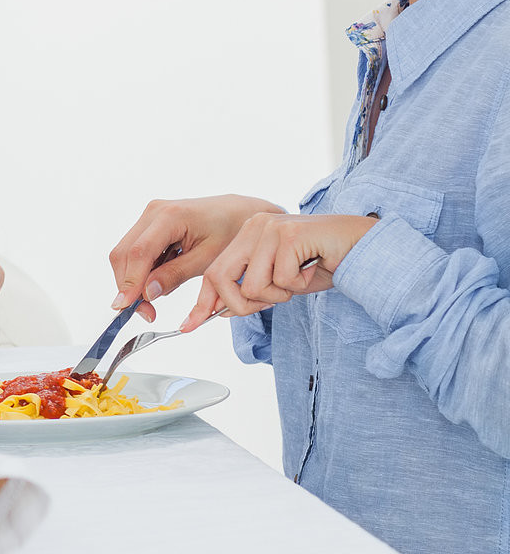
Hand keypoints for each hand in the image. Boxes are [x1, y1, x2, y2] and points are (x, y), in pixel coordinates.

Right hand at [107, 195, 284, 321]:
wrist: (239, 212)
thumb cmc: (230, 231)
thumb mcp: (207, 259)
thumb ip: (175, 275)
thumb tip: (147, 293)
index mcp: (170, 216)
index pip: (138, 253)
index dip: (129, 281)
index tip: (125, 306)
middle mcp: (153, 212)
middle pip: (123, 254)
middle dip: (128, 285)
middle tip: (145, 311)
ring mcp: (150, 216)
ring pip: (126, 254)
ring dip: (135, 279)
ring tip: (158, 296)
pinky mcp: (150, 224)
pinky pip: (136, 251)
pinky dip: (143, 271)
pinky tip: (162, 278)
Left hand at [182, 213, 373, 331]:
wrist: (363, 246)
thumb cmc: (323, 263)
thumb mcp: (280, 282)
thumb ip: (250, 291)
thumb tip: (220, 310)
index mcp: (247, 235)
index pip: (213, 272)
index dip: (203, 302)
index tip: (189, 326)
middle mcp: (254, 227)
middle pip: (221, 278)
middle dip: (242, 304)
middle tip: (274, 300)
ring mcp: (270, 228)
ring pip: (252, 285)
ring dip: (279, 294)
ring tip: (300, 278)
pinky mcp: (290, 235)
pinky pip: (281, 280)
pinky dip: (299, 286)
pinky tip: (314, 268)